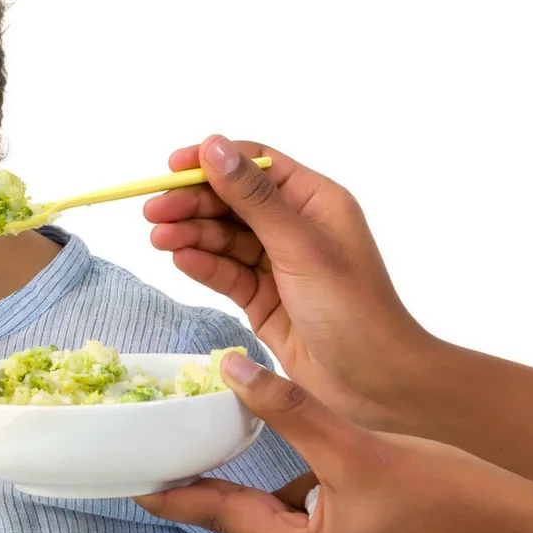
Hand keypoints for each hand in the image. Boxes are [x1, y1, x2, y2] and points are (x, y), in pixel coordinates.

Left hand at [134, 352, 532, 532]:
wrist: (514, 528)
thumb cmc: (444, 499)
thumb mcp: (356, 448)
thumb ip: (288, 408)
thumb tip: (229, 369)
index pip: (212, 516)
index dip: (166, 491)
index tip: (126, 473)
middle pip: (229, 515)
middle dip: (191, 480)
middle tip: (153, 442)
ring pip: (258, 512)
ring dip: (226, 478)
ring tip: (190, 439)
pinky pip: (289, 509)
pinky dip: (266, 479)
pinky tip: (253, 446)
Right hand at [144, 135, 432, 428]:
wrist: (379, 386)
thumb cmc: (354, 310)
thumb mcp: (299, 246)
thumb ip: (253, 197)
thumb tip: (214, 146)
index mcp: (314, 201)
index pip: (256, 165)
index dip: (213, 161)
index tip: (172, 167)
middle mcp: (295, 226)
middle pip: (232, 200)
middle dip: (192, 202)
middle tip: (153, 212)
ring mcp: (278, 263)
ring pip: (224, 237)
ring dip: (191, 234)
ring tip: (159, 239)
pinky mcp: (263, 298)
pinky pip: (225, 272)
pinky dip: (202, 264)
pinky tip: (180, 259)